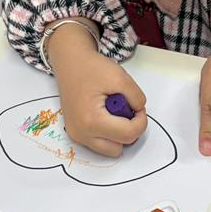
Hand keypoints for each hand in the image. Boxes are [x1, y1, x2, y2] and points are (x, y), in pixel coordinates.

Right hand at [46, 21, 147, 156]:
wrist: (70, 63)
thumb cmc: (91, 68)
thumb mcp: (121, 77)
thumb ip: (136, 97)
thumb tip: (139, 111)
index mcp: (91, 120)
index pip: (128, 134)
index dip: (141, 121)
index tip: (138, 107)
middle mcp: (81, 133)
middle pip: (119, 147)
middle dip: (128, 130)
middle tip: (125, 109)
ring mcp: (76, 135)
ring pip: (109, 148)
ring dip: (117, 133)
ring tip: (113, 111)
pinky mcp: (75, 133)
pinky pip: (99, 142)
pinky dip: (107, 132)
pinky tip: (104, 113)